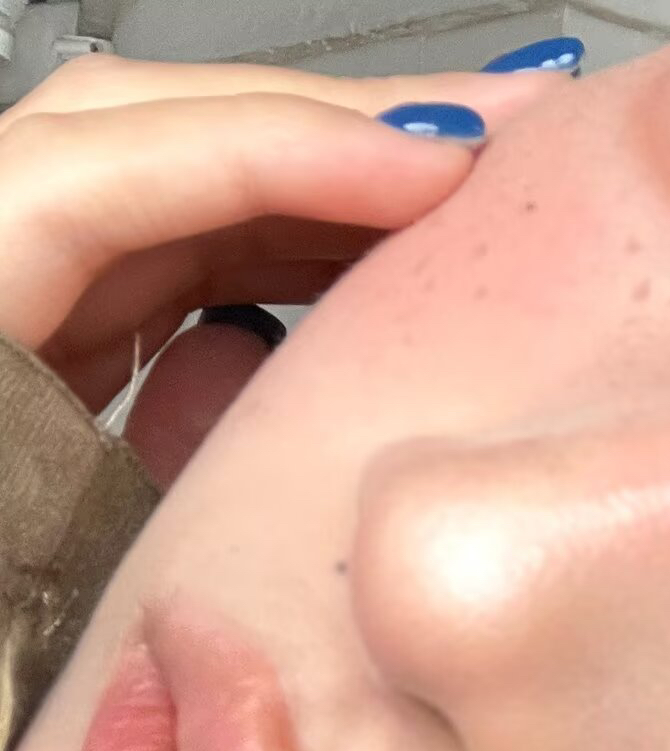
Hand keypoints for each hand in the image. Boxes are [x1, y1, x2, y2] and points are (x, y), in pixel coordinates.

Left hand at [0, 54, 544, 464]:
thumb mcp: (24, 581)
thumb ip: (126, 470)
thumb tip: (259, 393)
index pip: (118, 163)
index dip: (292, 145)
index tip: (435, 169)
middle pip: (154, 132)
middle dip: (332, 122)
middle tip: (494, 136)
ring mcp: (13, 304)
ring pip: (172, 190)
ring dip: (321, 183)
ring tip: (457, 197)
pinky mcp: (40, 352)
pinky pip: (167, 267)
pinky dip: (273, 253)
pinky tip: (359, 276)